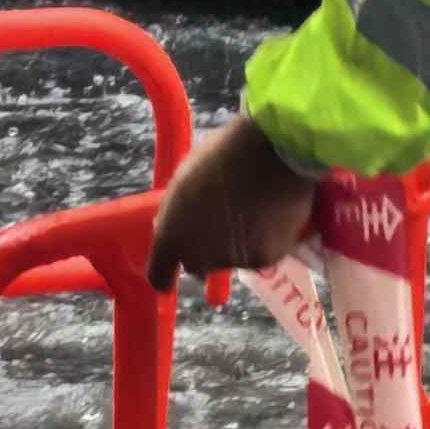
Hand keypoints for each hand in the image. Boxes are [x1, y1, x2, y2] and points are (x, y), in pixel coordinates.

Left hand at [148, 117, 322, 287]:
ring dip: (236, 244)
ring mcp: (231, 261)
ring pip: (230, 259)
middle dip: (204, 251)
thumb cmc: (222, 156)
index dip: (164, 275)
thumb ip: (175, 214)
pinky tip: (270, 216)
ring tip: (250, 211)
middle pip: (196, 266)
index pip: (158, 276)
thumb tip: (170, 227)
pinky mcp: (263, 260)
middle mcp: (197, 256)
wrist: (271, 152)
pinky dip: (264, 241)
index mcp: (170, 236)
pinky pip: (259, 255)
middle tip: (220, 224)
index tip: (169, 274)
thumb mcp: (183, 182)